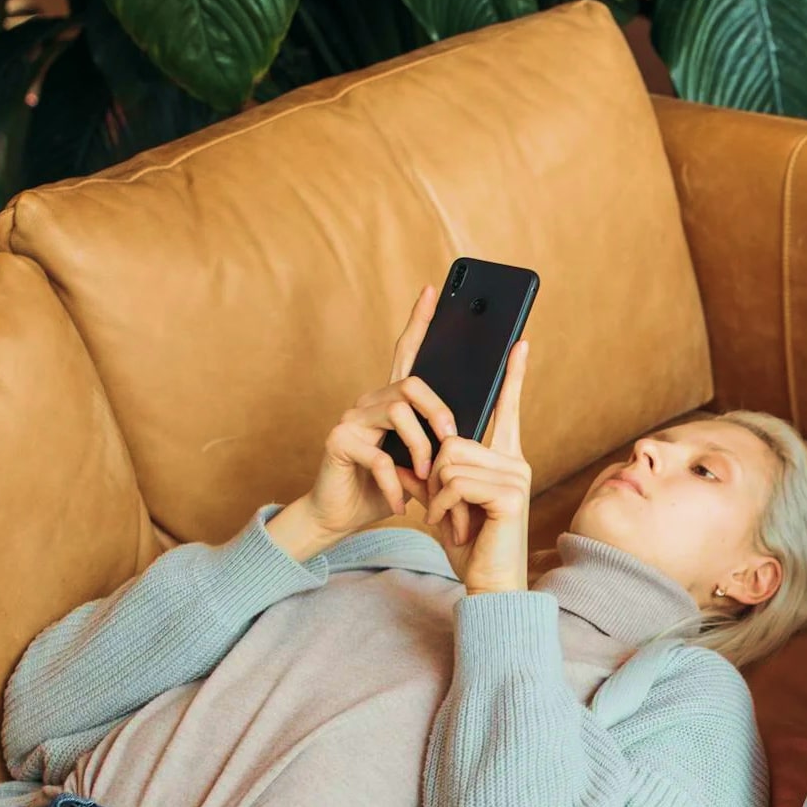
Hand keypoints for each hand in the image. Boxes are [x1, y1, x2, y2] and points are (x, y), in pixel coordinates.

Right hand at [293, 286, 459, 538]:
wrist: (342, 516)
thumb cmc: (386, 488)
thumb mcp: (422, 464)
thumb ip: (437, 443)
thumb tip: (468, 434)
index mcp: (392, 401)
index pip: (407, 353)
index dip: (419, 321)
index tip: (434, 290)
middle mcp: (369, 401)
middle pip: (412, 384)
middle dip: (440, 413)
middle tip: (453, 442)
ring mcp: (351, 417)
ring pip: (399, 413)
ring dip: (421, 450)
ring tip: (425, 479)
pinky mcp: (338, 440)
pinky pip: (380, 455)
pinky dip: (395, 484)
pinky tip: (399, 501)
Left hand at [424, 341, 531, 593]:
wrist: (489, 584)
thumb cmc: (470, 547)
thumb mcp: (445, 502)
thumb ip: (434, 473)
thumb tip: (415, 452)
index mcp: (504, 458)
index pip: (507, 408)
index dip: (512, 376)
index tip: (518, 343)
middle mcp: (515, 462)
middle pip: (454, 439)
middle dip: (434, 474)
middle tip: (442, 508)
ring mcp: (516, 476)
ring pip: (450, 459)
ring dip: (437, 494)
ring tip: (449, 520)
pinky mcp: (509, 493)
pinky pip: (456, 481)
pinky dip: (443, 506)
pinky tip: (452, 527)